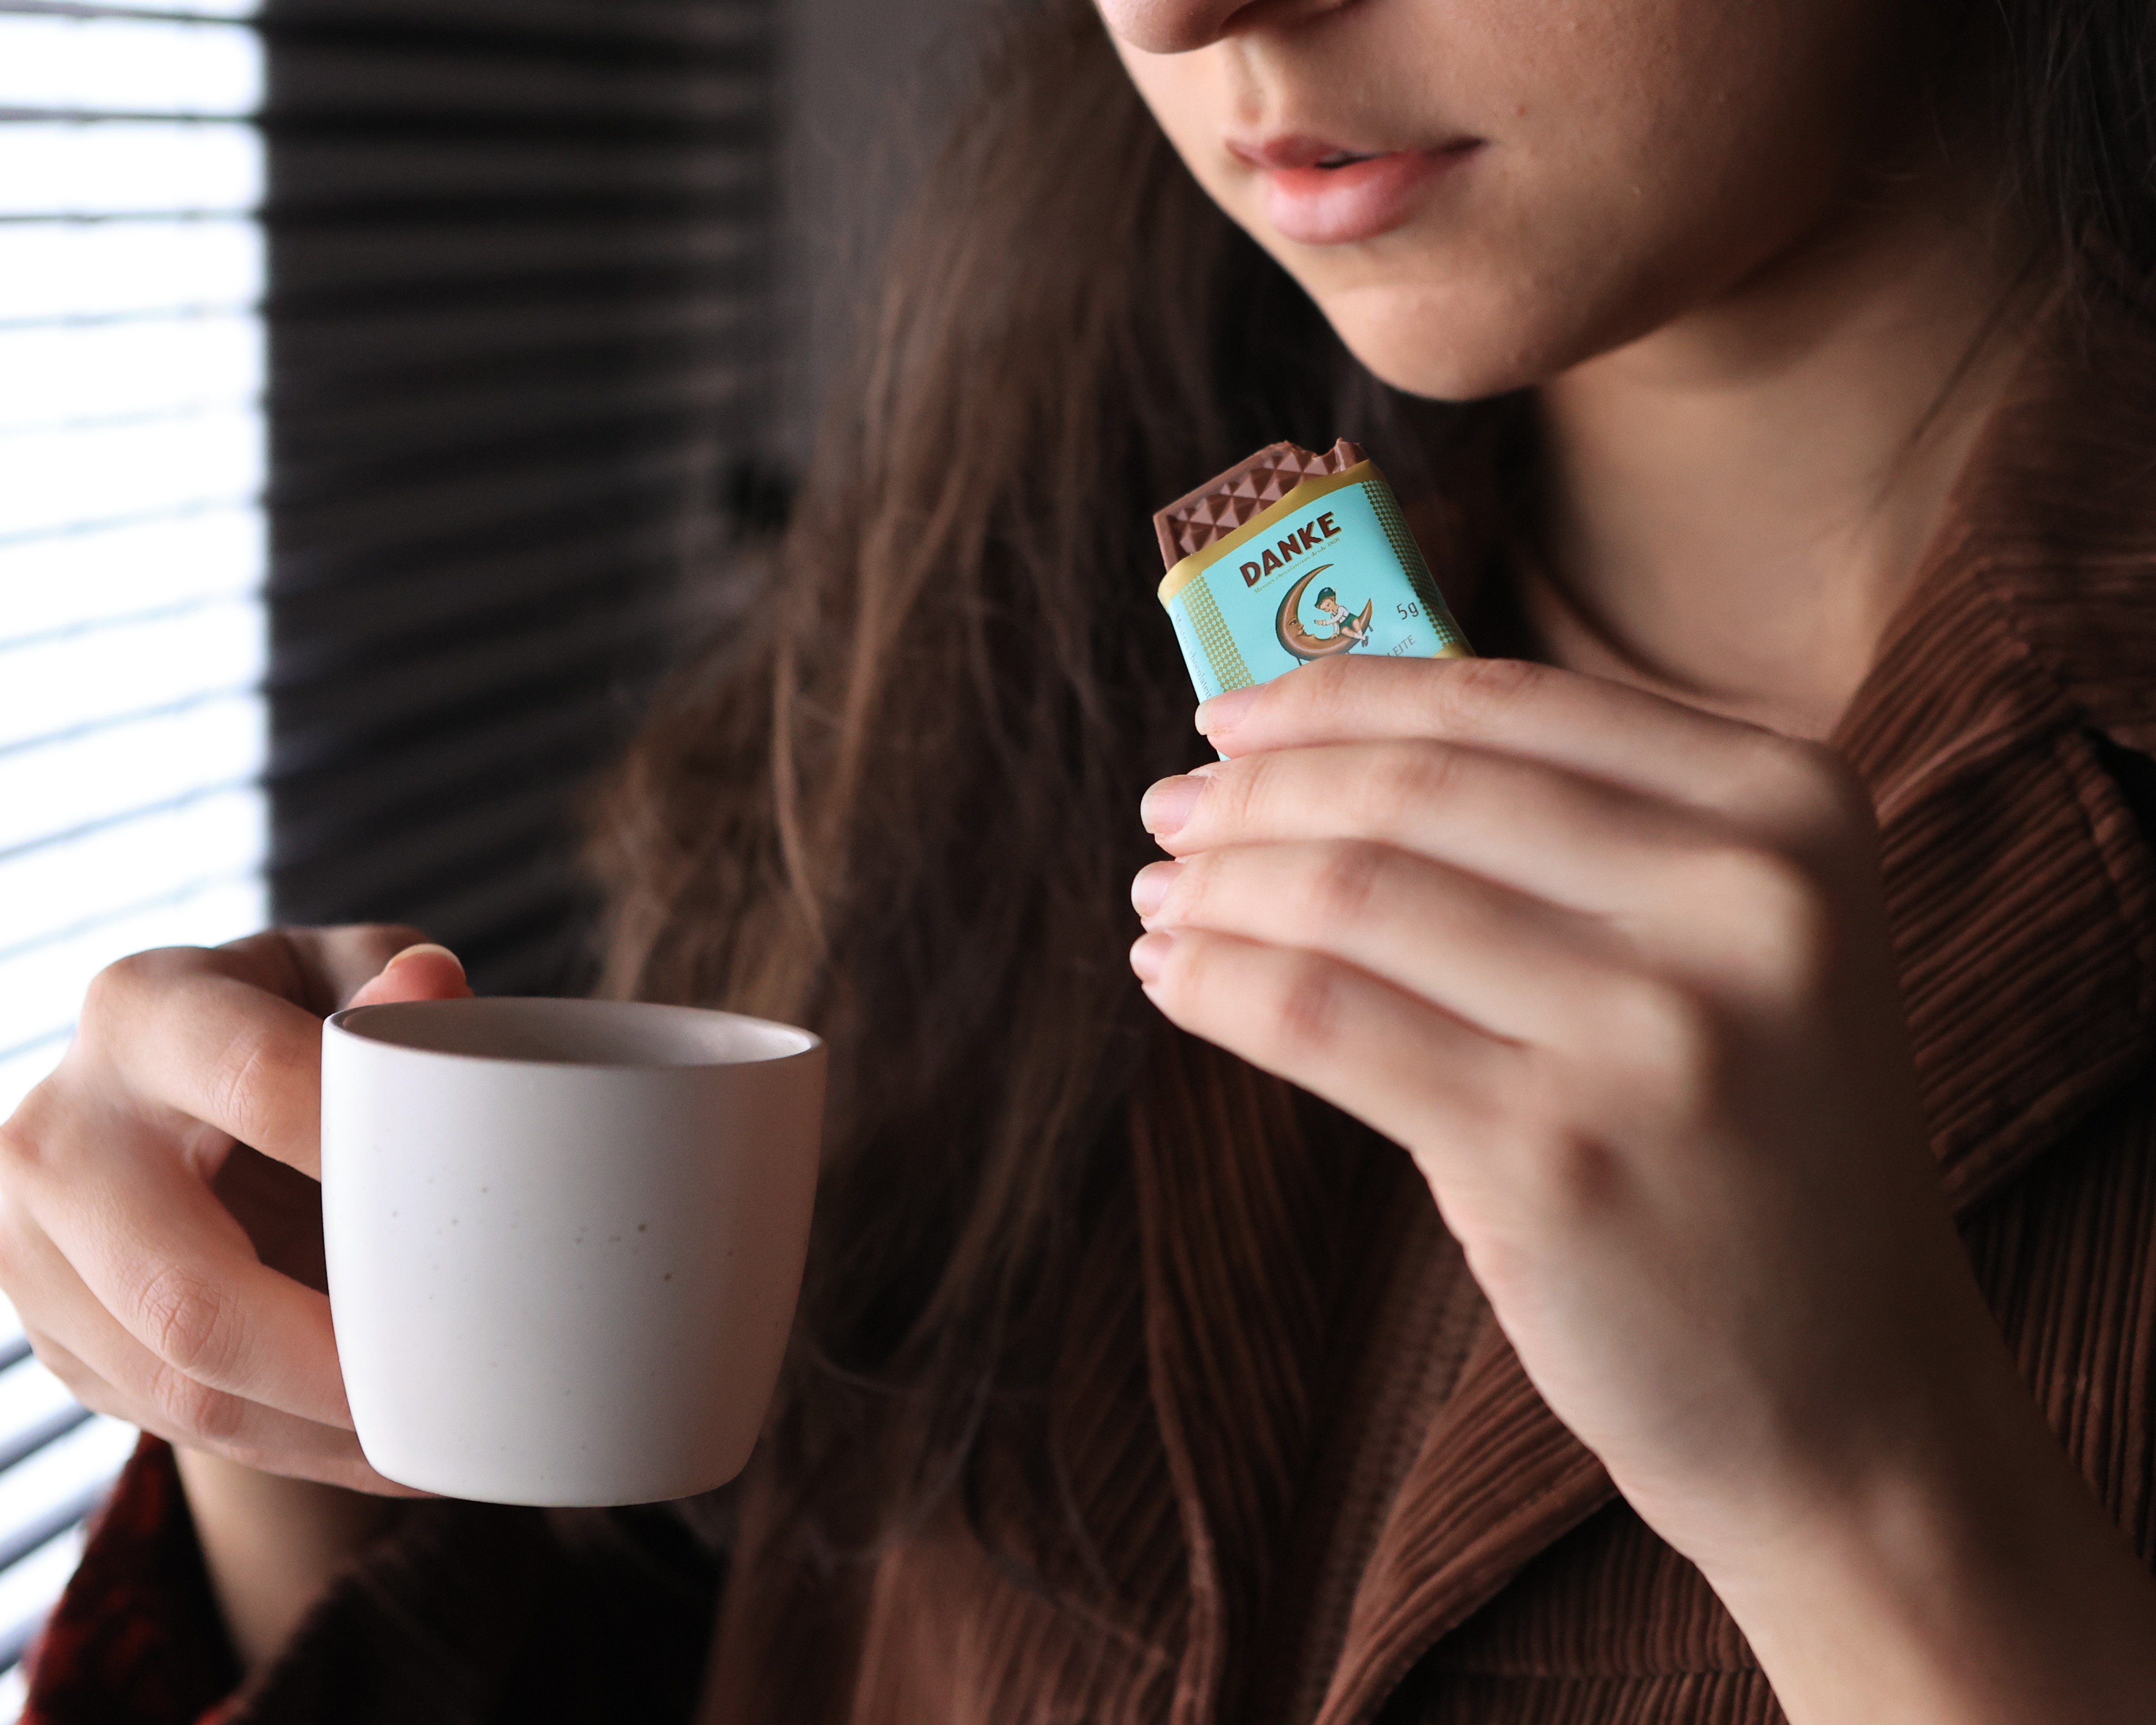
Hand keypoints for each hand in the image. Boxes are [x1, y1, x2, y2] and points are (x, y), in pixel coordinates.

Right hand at [0, 929, 470, 1492]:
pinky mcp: (53, 1333)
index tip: (460, 1215)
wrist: (177, 1097)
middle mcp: (59, 1129)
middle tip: (450, 1385)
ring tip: (438, 1437)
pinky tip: (381, 1448)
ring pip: (181, 1382)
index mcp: (146, 1011)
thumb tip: (432, 989)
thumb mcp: (346, 975)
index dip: (363, 1154)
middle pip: (191, 1286)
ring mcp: (32, 1245)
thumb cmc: (292, 1023)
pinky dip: (292, 1448)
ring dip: (322, 1431)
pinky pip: (173, 1421)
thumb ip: (392, 984)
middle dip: (333, 1359)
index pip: (259, 1084)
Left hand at [1128, 655, 2032, 1576]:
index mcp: (1792, 807)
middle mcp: (1743, 899)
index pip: (1500, 703)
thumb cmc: (1745, 1145)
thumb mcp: (1728, 948)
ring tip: (1161, 894)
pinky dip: (1217, 981)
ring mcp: (1655, 1034)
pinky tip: (1173, 975)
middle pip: (1414, 792)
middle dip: (1256, 791)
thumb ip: (1571, 835)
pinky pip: (1320, 1018)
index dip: (1333, 697)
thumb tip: (1316, 742)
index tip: (1229, 719)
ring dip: (1219, 887)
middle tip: (1168, 810)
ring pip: (1351, 898)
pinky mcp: (1554, 1159)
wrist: (1847, 1394)